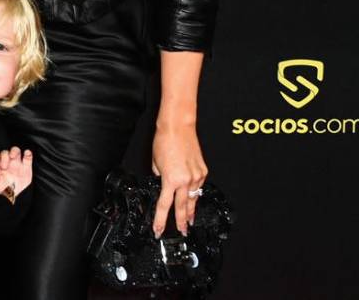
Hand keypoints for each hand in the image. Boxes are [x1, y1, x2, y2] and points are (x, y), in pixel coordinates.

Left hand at [0, 146, 32, 199]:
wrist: (12, 196)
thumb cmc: (1, 187)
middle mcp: (7, 161)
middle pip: (5, 152)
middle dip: (4, 157)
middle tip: (4, 166)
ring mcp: (16, 162)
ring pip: (16, 151)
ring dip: (14, 151)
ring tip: (13, 157)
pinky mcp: (26, 166)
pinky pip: (28, 157)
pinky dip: (28, 154)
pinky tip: (26, 154)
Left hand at [151, 120, 207, 236]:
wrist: (178, 127)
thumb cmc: (164, 141)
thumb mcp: (155, 163)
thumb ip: (159, 176)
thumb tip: (163, 183)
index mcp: (170, 180)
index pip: (164, 205)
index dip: (161, 220)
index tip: (158, 230)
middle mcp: (185, 181)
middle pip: (183, 207)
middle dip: (182, 221)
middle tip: (182, 231)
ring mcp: (197, 176)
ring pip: (193, 198)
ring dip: (191, 209)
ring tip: (190, 220)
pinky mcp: (203, 171)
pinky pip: (198, 186)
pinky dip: (194, 191)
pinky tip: (193, 196)